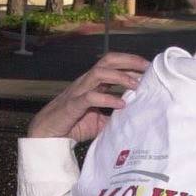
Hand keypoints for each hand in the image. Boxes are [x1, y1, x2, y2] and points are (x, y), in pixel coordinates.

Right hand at [27, 52, 149, 141]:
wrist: (48, 135)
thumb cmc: (73, 125)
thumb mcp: (99, 121)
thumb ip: (114, 116)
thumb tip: (133, 118)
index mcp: (92, 83)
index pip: (112, 64)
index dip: (130, 62)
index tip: (148, 68)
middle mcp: (86, 82)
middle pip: (107, 61)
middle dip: (128, 61)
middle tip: (146, 68)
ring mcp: (78, 91)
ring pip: (99, 73)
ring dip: (120, 77)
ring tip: (136, 85)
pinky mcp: (73, 105)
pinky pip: (91, 97)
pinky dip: (108, 98)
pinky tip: (121, 104)